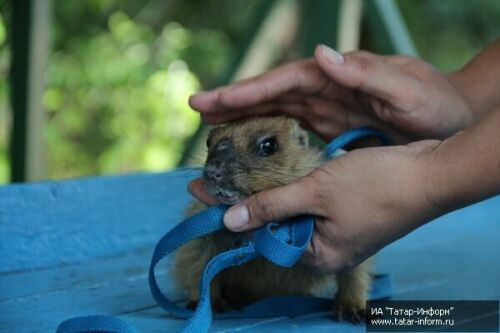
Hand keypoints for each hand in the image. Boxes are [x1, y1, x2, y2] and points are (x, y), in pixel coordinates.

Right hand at [189, 45, 472, 141]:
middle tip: (196, 109)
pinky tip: (251, 148)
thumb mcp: (404, 88)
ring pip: (275, 115)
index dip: (245, 90)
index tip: (211, 99)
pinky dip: (268, 139)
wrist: (453, 123)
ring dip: (243, 121)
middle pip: (270, 96)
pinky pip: (291, 134)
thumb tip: (319, 54)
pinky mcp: (331, 130)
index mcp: (336, 76)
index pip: (282, 81)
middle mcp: (325, 91)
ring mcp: (326, 112)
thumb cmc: (434, 104)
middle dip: (232, 102)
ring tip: (211, 129)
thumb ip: (364, 74)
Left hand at [189, 140, 445, 272]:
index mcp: (317, 254)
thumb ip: (272, 206)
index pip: (263, 236)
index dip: (232, 211)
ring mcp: (337, 232)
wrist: (431, 173)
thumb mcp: (317, 192)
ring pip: (292, 211)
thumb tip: (229, 219)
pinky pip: (311, 204)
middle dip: (247, 200)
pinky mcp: (346, 215)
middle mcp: (325, 249)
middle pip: (275, 224)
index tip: (202, 188)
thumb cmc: (378, 185)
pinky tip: (278, 173)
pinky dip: (294, 188)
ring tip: (237, 173)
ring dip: (270, 191)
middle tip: (213, 177)